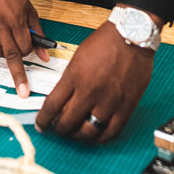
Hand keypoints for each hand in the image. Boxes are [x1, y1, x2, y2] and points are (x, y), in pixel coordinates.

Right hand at [0, 0, 48, 97]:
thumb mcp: (29, 10)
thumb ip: (38, 33)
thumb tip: (45, 55)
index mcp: (16, 20)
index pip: (25, 47)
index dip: (28, 51)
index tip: (30, 54)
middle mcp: (0, 25)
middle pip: (11, 56)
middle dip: (18, 75)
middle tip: (23, 91)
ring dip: (4, 52)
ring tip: (5, 39)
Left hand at [35, 21, 154, 143]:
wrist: (132, 35)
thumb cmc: (106, 41)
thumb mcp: (78, 57)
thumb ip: (70, 80)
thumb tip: (63, 99)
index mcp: (75, 77)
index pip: (52, 106)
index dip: (43, 120)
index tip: (41, 125)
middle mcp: (90, 91)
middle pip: (68, 122)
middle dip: (59, 129)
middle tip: (58, 129)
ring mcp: (109, 101)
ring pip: (88, 132)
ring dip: (78, 136)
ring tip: (76, 133)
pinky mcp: (126, 106)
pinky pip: (111, 132)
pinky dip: (101, 138)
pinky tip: (96, 135)